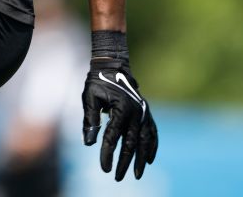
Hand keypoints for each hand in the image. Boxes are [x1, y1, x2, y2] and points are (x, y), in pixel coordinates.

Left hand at [82, 58, 158, 180]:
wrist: (113, 65)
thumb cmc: (97, 81)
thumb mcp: (89, 97)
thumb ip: (90, 119)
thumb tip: (90, 144)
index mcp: (121, 109)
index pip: (113, 137)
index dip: (108, 154)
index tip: (104, 168)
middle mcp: (136, 112)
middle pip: (131, 143)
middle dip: (125, 162)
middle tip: (118, 178)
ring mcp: (144, 113)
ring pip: (145, 141)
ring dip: (141, 159)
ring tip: (137, 174)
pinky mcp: (147, 112)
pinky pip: (152, 133)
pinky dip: (152, 147)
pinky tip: (149, 159)